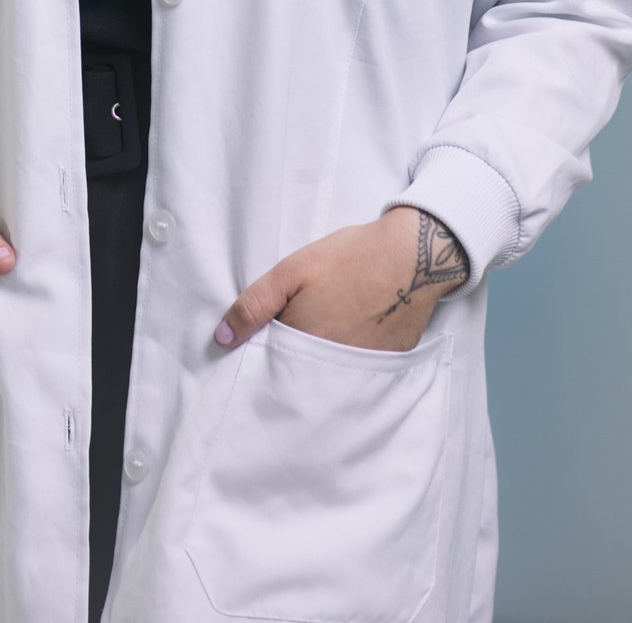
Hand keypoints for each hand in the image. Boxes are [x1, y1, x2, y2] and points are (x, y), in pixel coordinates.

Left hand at [214, 206, 466, 353]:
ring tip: (325, 331)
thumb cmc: (348, 258)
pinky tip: (352, 332)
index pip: (274, 369)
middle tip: (299, 331)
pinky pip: (359, 371)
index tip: (262, 348)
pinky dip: (350, 358)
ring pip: (330, 376)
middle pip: (302, 377)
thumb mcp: (291, 271)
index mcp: (306, 348)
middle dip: (292, 364)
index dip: (265, 357)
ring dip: (321, 364)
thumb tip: (221, 339)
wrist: (410, 254)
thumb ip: (254, 305)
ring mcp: (364, 369)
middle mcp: (334, 370)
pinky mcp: (388, 363)